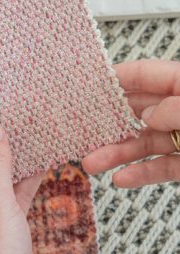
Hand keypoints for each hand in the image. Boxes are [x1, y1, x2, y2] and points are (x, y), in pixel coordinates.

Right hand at [83, 59, 179, 186]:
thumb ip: (171, 109)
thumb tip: (146, 116)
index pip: (147, 75)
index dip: (118, 77)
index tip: (89, 83)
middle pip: (139, 112)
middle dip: (109, 124)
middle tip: (83, 130)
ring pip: (146, 143)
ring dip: (118, 153)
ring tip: (92, 162)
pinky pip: (162, 167)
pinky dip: (141, 174)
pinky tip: (121, 178)